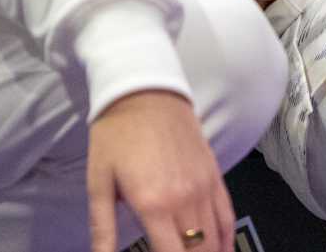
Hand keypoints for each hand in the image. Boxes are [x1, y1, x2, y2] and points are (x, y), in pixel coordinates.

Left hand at [87, 89, 234, 251]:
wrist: (145, 89)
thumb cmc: (117, 133)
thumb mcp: (99, 181)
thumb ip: (103, 228)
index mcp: (154, 205)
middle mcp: (185, 200)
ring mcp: (204, 187)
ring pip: (214, 240)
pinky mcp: (214, 175)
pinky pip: (226, 216)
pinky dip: (225, 239)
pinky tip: (220, 250)